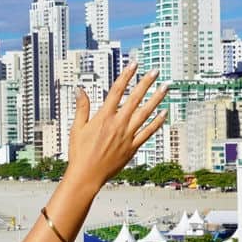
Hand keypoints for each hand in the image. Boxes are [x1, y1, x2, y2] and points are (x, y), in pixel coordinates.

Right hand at [63, 63, 167, 190]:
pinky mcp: (132, 147)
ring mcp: (127, 136)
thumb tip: (80, 90)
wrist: (87, 176)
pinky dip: (156, 123)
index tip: (134, 65)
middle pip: (135, 99)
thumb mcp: (77, 128)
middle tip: (155, 71)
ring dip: (156, 99)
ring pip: (145, 113)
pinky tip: (164, 114)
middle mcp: (118, 124)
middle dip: (146, 83)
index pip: (117, 91)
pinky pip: (147, 132)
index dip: (126, 76)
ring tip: (165, 88)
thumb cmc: (80, 153)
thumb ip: (82, 108)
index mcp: (104, 117)